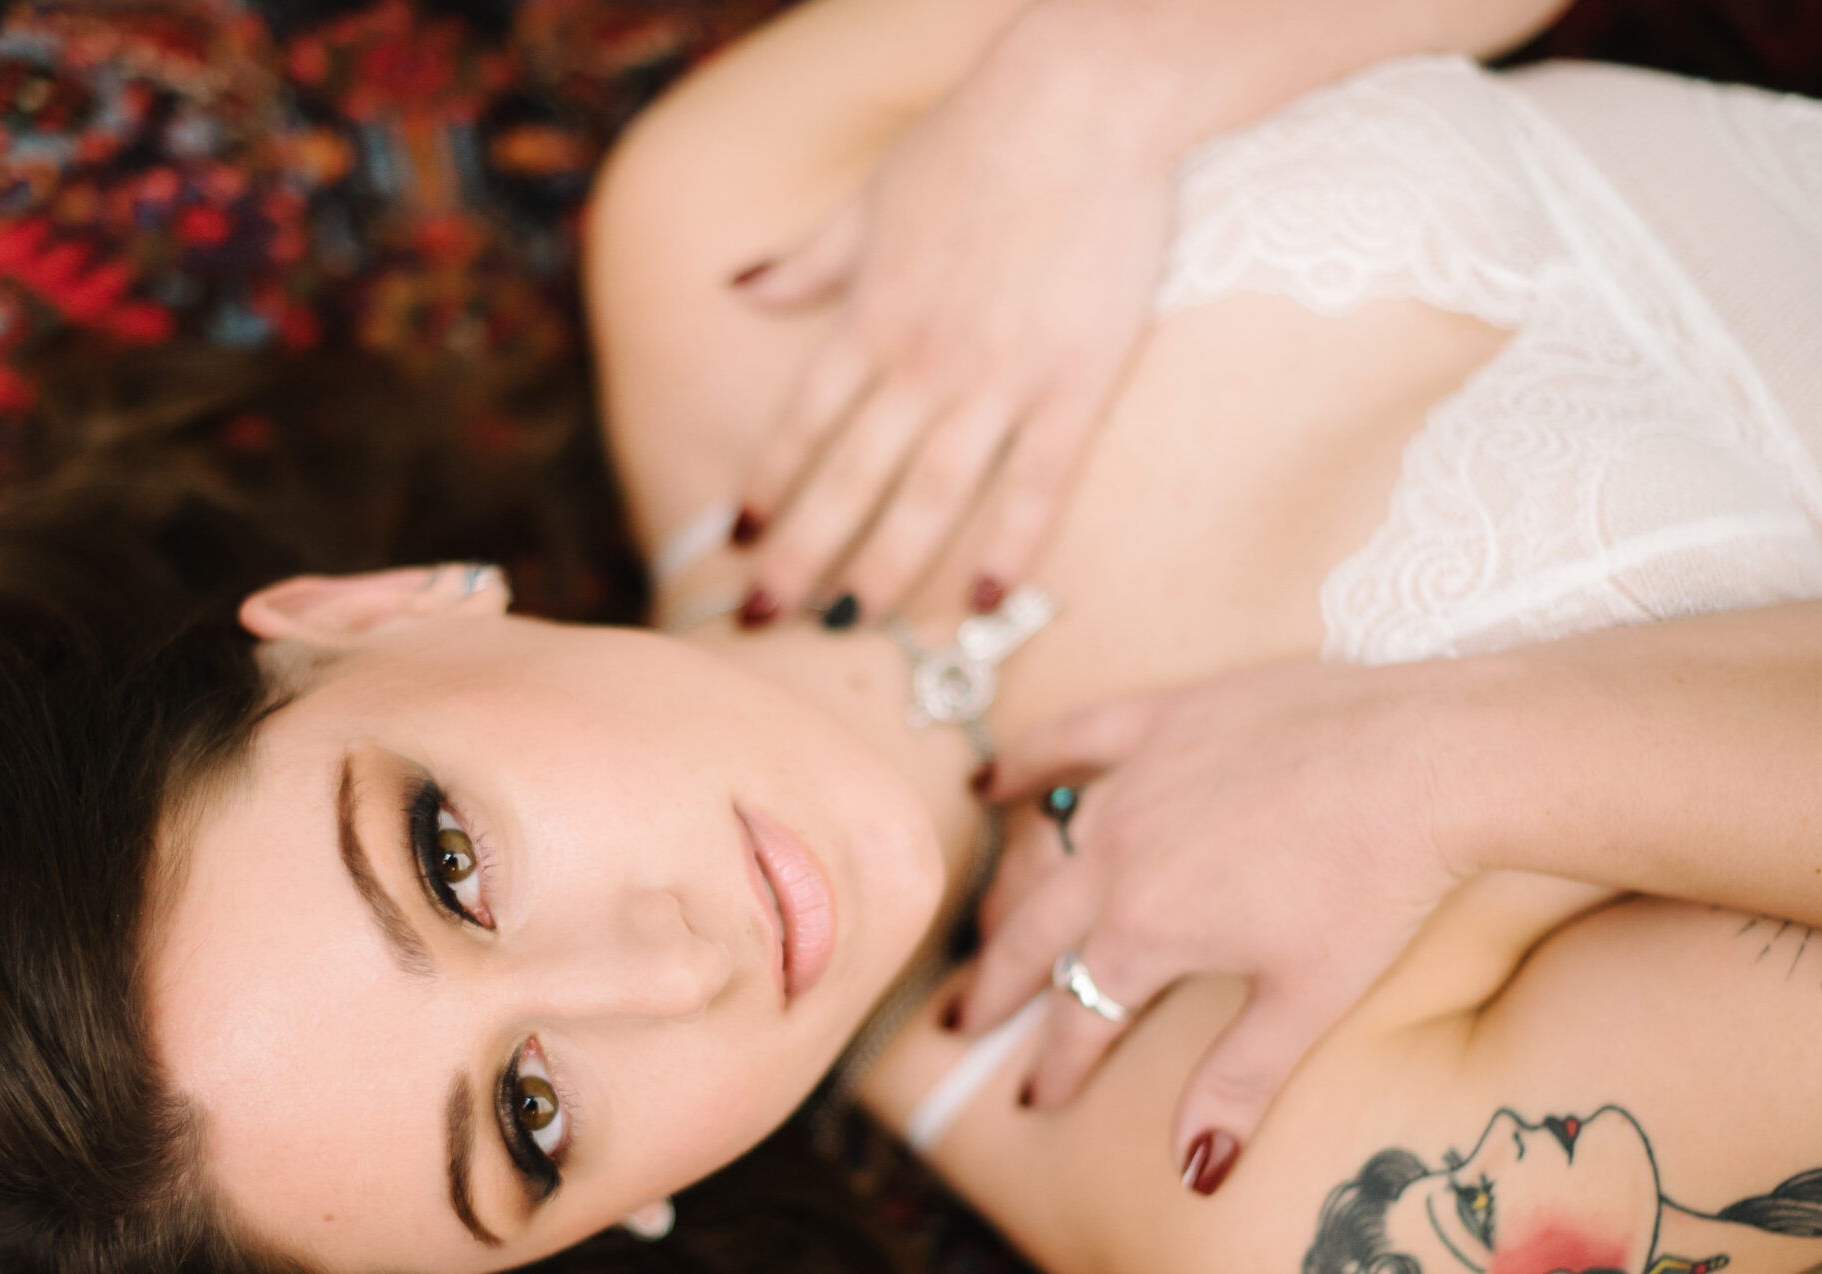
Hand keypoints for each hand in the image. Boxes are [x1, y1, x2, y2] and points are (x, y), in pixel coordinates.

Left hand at [730, 0, 1175, 624]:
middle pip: (845, 480)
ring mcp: (997, 379)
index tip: (738, 538)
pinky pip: (1036, 485)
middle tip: (757, 619)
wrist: (1083, 100)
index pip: (801, 423)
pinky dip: (1008, 548)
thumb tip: (741, 290)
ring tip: (850, 626)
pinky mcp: (1075, 383)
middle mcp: (920, 361)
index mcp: (868, 316)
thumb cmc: (977, 138)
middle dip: (794, 558)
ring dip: (883, 569)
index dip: (767, 486)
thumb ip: (809, 261)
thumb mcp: (872, 196)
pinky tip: (983, 602)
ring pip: (927, 499)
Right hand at [956, 659, 1466, 1176]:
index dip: (1056, 1064)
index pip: (1078, 1014)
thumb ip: (1236, 1084)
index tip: (1037, 1098)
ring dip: (1009, 896)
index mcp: (1146, 931)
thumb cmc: (1377, 885)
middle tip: (963, 1023)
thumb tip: (1193, 1172)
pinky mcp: (1165, 719)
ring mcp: (1135, 781)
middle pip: (1033, 935)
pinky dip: (1024, 762)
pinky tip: (988, 786)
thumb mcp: (1306, 1000)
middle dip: (995, 988)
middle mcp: (1119, 857)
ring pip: (1044, 848)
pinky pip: (1073, 739)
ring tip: (987, 931)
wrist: (1430, 758)